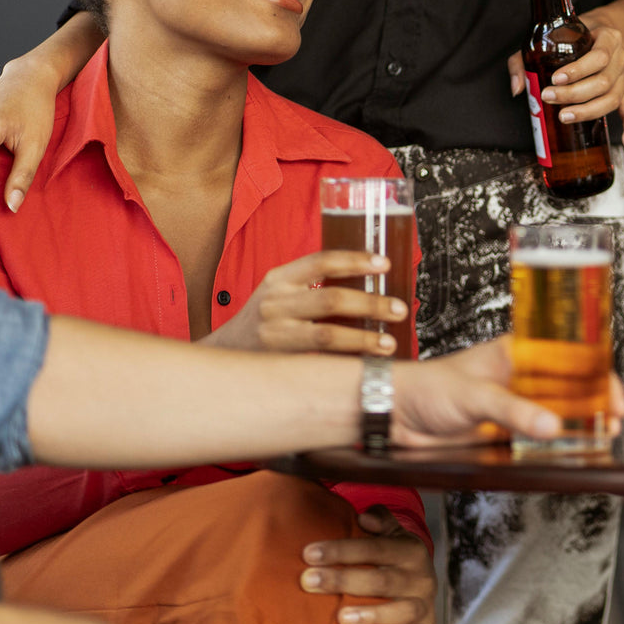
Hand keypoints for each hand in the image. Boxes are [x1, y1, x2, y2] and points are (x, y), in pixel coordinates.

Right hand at [205, 251, 407, 355]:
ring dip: (365, 338)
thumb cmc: (263, 321)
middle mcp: (275, 302)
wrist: (223, 353)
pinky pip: (320, 359)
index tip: (385, 264)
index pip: (322, 261)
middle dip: (372, 304)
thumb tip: (371, 287)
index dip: (356, 260)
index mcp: (279, 278)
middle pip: (332, 299)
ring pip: (329, 334)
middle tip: (400, 309)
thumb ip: (314, 287)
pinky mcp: (277, 361)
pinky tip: (366, 363)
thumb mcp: (280, 294)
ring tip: (389, 343)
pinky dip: (347, 360)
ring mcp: (274, 333)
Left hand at [301, 507, 437, 623]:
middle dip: (343, 580)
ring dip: (373, 615)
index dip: (342, 550)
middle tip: (309, 581)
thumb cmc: (395, 558)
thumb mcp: (392, 533)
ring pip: (404, 611)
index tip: (309, 553)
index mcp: (410, 551)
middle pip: (382, 580)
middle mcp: (420, 578)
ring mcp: (425, 605)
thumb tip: (364, 518)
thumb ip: (380, 521)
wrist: (423, 581)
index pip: (375, 548)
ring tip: (342, 618)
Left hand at [393, 337, 623, 445]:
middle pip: (570, 387)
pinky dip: (557, 448)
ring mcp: (514, 407)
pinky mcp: (504, 435)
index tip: (613, 396)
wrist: (393, 416)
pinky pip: (538, 441)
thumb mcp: (473, 395)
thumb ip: (513, 410)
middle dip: (596, 404)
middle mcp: (520, 378)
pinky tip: (571, 455)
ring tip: (601, 440)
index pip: (569, 356)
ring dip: (580, 427)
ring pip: (558, 415)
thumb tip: (552, 427)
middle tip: (613, 424)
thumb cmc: (426, 388)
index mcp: (517, 353)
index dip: (597, 374)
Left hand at [507, 22, 623, 147]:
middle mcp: (622, 58)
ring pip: (612, 98)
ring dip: (588, 111)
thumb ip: (526, 59)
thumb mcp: (550, 36)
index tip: (556, 79)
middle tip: (549, 98)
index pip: (599, 57)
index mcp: (609, 38)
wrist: (601, 31)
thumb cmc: (573, 35)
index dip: (578, 71)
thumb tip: (518, 88)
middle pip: (603, 82)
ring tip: (564, 116)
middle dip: (574, 94)